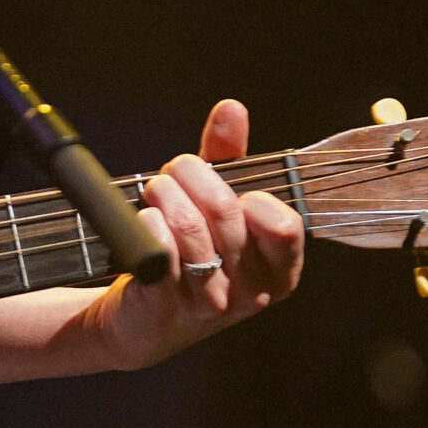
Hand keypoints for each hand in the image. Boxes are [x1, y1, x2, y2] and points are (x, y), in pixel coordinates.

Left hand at [78, 99, 305, 371]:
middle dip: (191, 177)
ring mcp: (208, 302)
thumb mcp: (215, 206)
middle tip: (172, 173)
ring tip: (154, 191)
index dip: (250, 194)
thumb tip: (231, 109)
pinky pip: (160, 253)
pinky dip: (148, 224)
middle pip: (227, 213)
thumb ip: (228, 159)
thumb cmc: (189, 254)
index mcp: (278, 270)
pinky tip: (143, 219)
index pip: (284, 226)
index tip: (222, 183)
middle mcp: (250, 292)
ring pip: (190, 230)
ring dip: (164, 195)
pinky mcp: (164, 304)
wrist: (144, 319)